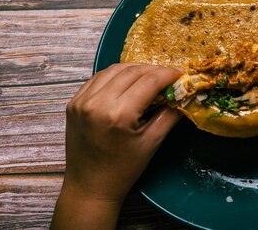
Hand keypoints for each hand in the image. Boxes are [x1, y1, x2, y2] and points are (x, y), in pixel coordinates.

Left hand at [52, 63, 182, 229]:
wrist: (89, 187)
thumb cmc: (123, 169)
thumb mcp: (152, 142)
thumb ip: (170, 114)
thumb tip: (184, 94)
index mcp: (118, 115)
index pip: (149, 81)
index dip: (168, 74)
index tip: (181, 74)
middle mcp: (97, 103)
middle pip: (132, 71)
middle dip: (154, 70)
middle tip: (169, 76)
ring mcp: (81, 101)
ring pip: (114, 70)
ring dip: (135, 69)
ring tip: (150, 76)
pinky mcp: (73, 102)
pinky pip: (98, 78)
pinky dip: (116, 75)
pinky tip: (127, 82)